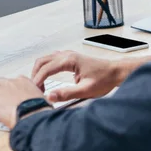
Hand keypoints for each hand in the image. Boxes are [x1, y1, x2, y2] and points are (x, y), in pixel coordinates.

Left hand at [0, 76, 45, 128]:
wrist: (33, 113)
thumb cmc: (39, 108)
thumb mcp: (43, 98)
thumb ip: (37, 97)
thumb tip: (41, 103)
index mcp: (23, 80)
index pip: (15, 81)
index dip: (12, 89)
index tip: (13, 95)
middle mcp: (10, 82)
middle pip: (0, 82)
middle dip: (0, 90)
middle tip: (2, 99)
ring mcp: (0, 91)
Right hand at [31, 51, 149, 101]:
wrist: (115, 72)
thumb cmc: (104, 79)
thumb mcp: (86, 90)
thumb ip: (67, 94)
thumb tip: (50, 96)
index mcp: (69, 60)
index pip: (46, 69)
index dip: (38, 80)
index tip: (36, 92)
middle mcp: (67, 54)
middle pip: (42, 61)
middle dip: (35, 75)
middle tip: (35, 89)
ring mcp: (68, 54)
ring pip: (45, 59)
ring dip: (39, 71)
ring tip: (39, 86)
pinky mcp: (69, 58)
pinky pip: (51, 60)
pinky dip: (45, 68)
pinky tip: (46, 78)